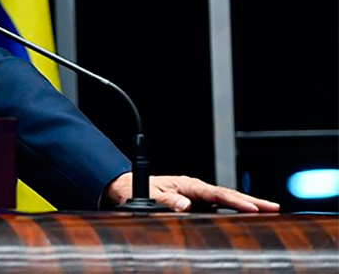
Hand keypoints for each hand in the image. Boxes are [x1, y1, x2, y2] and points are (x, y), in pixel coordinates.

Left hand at [105, 173, 280, 212]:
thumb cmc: (135, 190)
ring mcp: (197, 196)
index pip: (216, 193)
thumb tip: (184, 206)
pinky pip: (218, 207)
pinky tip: (247, 217)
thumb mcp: (147, 196)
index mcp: (187, 184)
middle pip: (227, 194)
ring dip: (246, 205)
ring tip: (269, 212)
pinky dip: (234, 210)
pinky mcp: (195, 204)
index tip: (252, 208)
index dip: (235, 201)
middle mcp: (195, 189)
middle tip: (274, 207)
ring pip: (226, 200)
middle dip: (251, 201)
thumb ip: (165, 202)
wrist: (126, 187)